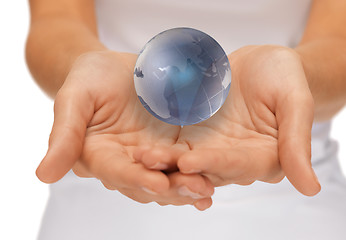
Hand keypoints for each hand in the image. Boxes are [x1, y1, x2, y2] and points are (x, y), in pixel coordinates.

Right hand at [36, 51, 213, 209]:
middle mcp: (125, 162)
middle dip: (171, 189)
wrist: (116, 68)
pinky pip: (184, 164)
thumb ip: (64, 134)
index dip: (136, 178)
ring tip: (208, 191)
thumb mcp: (75, 98)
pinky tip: (215, 180)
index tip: (157, 184)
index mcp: (98, 155)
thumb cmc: (91, 78)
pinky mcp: (170, 148)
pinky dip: (198, 173)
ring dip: (188, 187)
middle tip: (196, 190)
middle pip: (147, 183)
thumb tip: (43, 175)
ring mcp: (150, 157)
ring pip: (168, 179)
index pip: (117, 172)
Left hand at [136, 45, 320, 195]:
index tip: (189, 162)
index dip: (214, 163)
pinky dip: (160, 148)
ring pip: (187, 162)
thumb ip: (297, 142)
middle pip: (207, 169)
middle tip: (149, 161)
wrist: (264, 64)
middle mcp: (236, 160)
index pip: (238, 164)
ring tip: (138, 156)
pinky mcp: (197, 138)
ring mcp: (213, 149)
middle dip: (177, 168)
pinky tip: (140, 147)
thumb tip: (311, 189)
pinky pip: (177, 145)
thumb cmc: (285, 78)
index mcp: (264, 157)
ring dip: (163, 162)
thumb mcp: (296, 102)